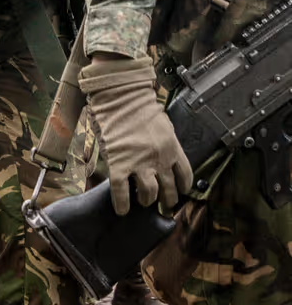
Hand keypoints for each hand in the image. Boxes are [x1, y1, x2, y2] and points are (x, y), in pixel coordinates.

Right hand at [78, 54, 192, 215]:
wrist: (119, 95)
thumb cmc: (139, 106)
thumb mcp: (163, 125)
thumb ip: (166, 143)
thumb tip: (166, 158)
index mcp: (173, 148)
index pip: (185, 177)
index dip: (182, 188)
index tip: (178, 191)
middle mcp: (160, 159)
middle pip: (168, 191)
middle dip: (165, 199)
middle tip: (160, 201)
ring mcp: (139, 163)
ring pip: (148, 196)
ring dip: (146, 201)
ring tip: (142, 201)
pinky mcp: (119, 164)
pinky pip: (121, 192)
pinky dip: (122, 204)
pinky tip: (122, 209)